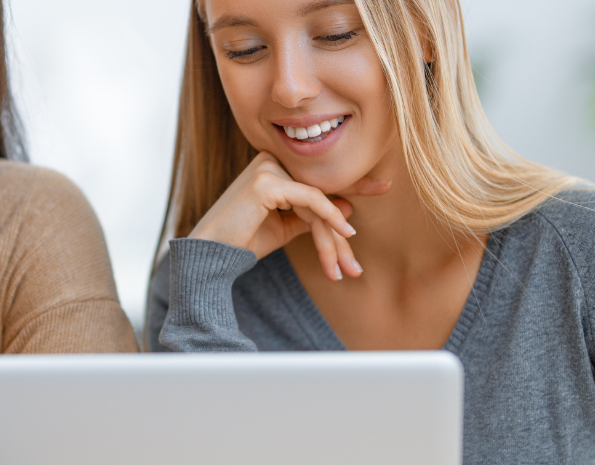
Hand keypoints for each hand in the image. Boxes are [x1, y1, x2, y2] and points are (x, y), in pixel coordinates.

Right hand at [187, 152, 389, 280]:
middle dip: (343, 226)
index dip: (352, 183)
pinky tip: (346, 234)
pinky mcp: (267, 182)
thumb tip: (348, 207)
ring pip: (318, 200)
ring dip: (335, 238)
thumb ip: (314, 215)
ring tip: (347, 267)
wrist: (211, 254)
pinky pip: (310, 200)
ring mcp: (267, 168)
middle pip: (320, 191)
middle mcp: (270, 160)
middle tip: (366, 245)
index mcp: (274, 167)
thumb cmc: (244, 240)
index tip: (383, 186)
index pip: (317, 177)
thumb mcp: (286, 227)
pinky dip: (330, 218)